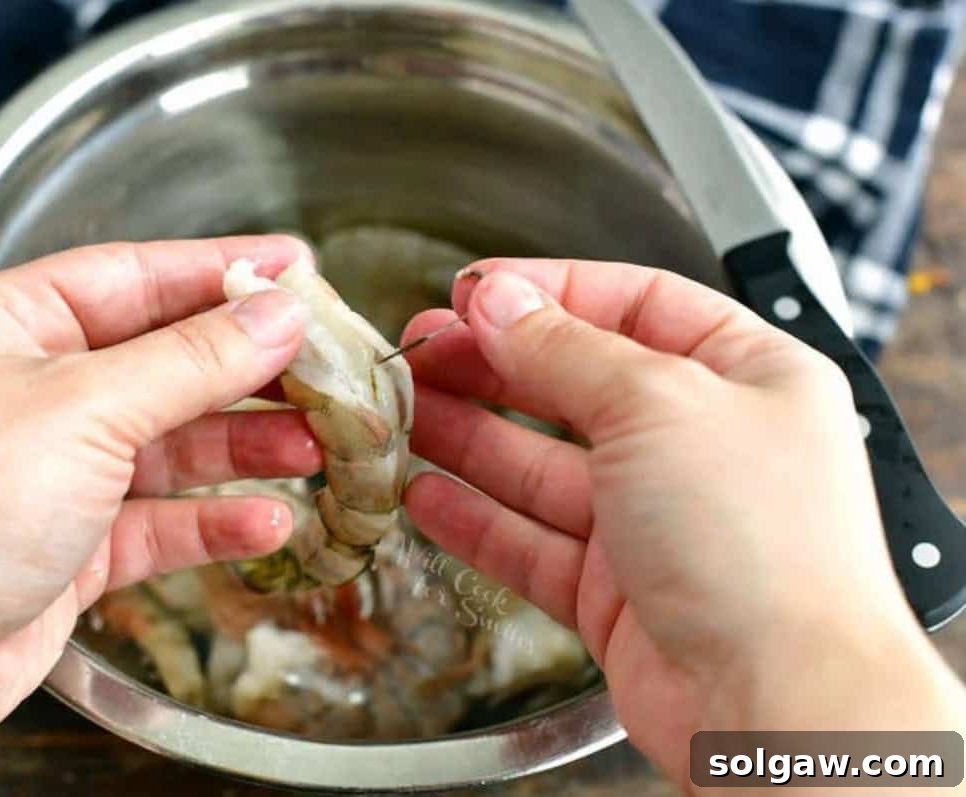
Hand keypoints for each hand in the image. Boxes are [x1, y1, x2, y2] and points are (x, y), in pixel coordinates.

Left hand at [0, 236, 320, 793]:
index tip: (301, 267)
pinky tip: (270, 524)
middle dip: (249, 368)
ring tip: (319, 446)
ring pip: (175, 443)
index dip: (224, 270)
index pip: (137, 276)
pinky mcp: (78, 541)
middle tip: (330, 367)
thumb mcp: (88, 408)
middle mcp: (37, 389)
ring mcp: (59, 468)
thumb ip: (194, 360)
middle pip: (167, 361)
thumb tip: (282, 312)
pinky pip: (164, 518)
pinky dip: (216, 520)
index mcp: (14, 325)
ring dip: (246, 446)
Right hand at [402, 260, 963, 782]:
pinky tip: (426, 492)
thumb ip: (567, 349)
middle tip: (421, 349)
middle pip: (577, 384)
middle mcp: (703, 446)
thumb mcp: (658, 404)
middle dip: (496, 364)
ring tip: (405, 410)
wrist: (781, 704)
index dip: (551, 292)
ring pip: (542, 467)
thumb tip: (501, 302)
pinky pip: (531, 541)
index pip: (637, 305)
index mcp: (748, 376)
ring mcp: (657, 522)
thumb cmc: (764, 547)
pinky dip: (476, 518)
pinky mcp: (615, 592)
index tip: (476, 291)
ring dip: (469, 437)